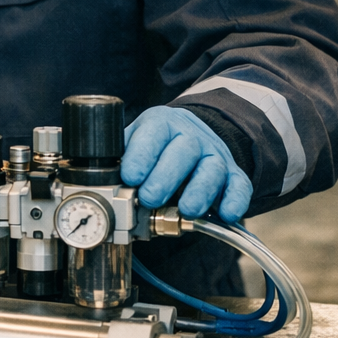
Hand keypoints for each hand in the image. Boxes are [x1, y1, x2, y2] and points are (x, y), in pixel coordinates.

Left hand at [121, 106, 251, 222]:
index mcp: (161, 124)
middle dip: (166, 177)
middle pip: (183, 151)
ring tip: (187, 210)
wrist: (192, 135)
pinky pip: (240, 185)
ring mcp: (214, 154)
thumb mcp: (133, 141)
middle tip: (150, 198)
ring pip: (212, 168)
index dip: (142, 156)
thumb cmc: (155, 145)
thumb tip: (98, 182)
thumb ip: (119, 158)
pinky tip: (226, 214)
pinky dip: (235, 200)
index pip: (153, 134)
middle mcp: (191, 136)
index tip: (130, 176)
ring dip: (200, 191)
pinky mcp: (234, 174)